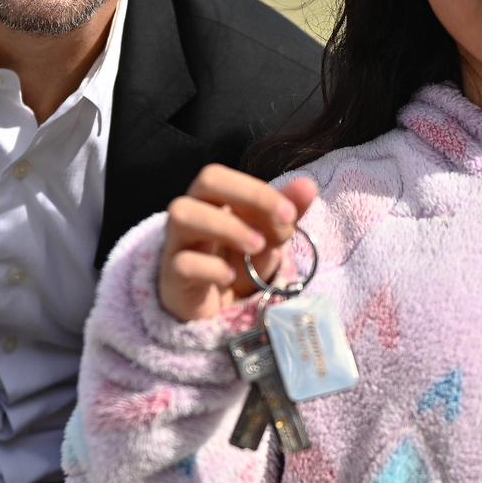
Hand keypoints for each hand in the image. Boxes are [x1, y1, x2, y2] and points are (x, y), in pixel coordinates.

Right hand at [159, 164, 317, 321]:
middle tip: (281, 228)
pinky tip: (231, 277)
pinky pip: (182, 263)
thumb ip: (286, 211)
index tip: (290, 215)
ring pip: (183, 215)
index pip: (225, 175)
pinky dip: (211, 268)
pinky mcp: (173, 277)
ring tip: (258, 247)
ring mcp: (177, 243)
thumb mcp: (268, 237)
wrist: (215, 307)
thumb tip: (308, 185)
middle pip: (206, 179)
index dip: (258, 190)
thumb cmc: (239, 261)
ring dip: (228, 227)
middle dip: (249, 196)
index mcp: (212, 197)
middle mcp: (191, 212)